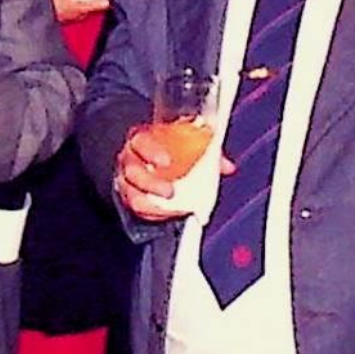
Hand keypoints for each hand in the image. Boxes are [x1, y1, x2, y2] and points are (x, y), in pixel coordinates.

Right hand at [114, 125, 233, 221]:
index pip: (140, 142)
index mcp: (142, 139)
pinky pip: (138, 210)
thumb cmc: (168, 147)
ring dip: (153, 204)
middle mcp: (130, 158)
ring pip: (132, 195)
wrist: (151, 157)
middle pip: (132, 172)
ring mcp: (127, 180)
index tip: (167, 162)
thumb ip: (206, 151)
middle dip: (151, 183)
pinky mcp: (130, 198)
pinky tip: (171, 213)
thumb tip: (227, 166)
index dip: (152, 152)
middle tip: (170, 191)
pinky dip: (155, 214)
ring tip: (175, 208)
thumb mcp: (187, 142)